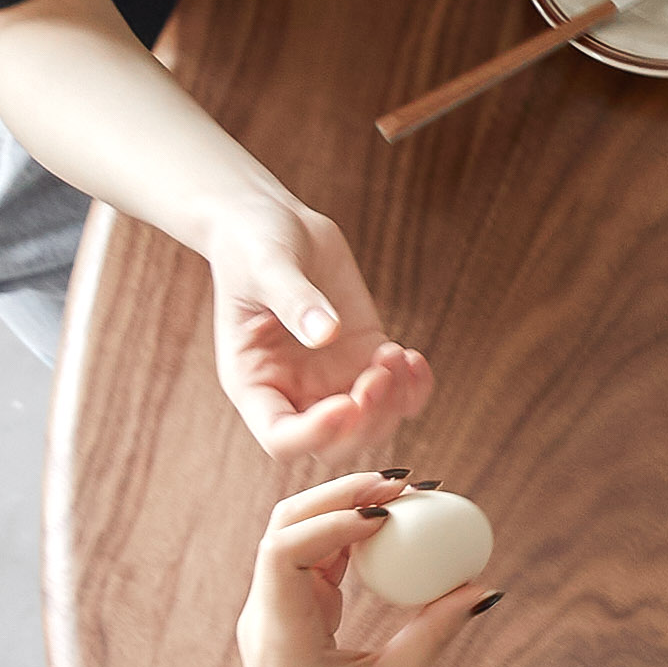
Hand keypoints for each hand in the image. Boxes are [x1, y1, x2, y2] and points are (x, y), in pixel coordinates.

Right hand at [203, 191, 410, 464]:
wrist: (276, 223)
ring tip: (396, 355)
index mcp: (255, 383)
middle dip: (365, 422)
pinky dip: (413, 388)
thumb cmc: (254, 245)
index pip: (282, 437)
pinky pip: (397, 393)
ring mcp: (333, 379)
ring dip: (393, 403)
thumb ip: (294, 301)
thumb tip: (327, 333)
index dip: (316, 433)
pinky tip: (413, 358)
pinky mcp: (364, 357)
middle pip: (335, 443)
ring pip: (372, 424)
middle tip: (379, 374)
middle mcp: (294, 392)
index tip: (347, 403)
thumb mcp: (266, 267)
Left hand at [237, 473, 494, 666]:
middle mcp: (266, 615)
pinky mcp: (291, 616)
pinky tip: (389, 532)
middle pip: (285, 525)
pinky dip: (348, 538)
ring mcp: (274, 612)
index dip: (333, 520)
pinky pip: (313, 559)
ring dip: (344, 510)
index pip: (285, 550)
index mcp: (279, 636)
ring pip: (297, 534)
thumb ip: (433, 634)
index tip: (387, 517)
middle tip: (402, 485)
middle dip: (340, 495)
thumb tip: (481, 588)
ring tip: (403, 501)